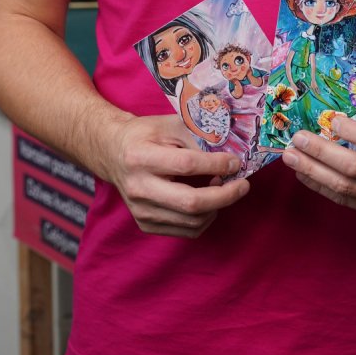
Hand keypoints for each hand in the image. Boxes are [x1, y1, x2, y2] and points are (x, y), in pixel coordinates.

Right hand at [104, 112, 249, 237]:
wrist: (113, 152)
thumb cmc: (145, 134)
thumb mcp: (169, 124)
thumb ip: (197, 135)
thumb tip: (229, 152)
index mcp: (140, 157)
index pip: (186, 165)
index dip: (216, 165)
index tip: (236, 162)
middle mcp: (138, 188)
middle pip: (190, 203)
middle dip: (225, 195)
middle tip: (243, 185)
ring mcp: (140, 211)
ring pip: (191, 221)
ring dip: (217, 206)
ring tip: (223, 187)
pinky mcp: (146, 224)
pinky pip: (186, 230)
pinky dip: (205, 218)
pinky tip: (208, 200)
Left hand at [281, 101, 355, 216]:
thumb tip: (329, 107)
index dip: (352, 132)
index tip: (330, 120)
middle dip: (321, 153)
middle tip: (297, 139)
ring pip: (347, 187)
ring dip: (314, 172)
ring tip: (292, 158)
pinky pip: (347, 200)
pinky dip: (322, 187)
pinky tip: (305, 174)